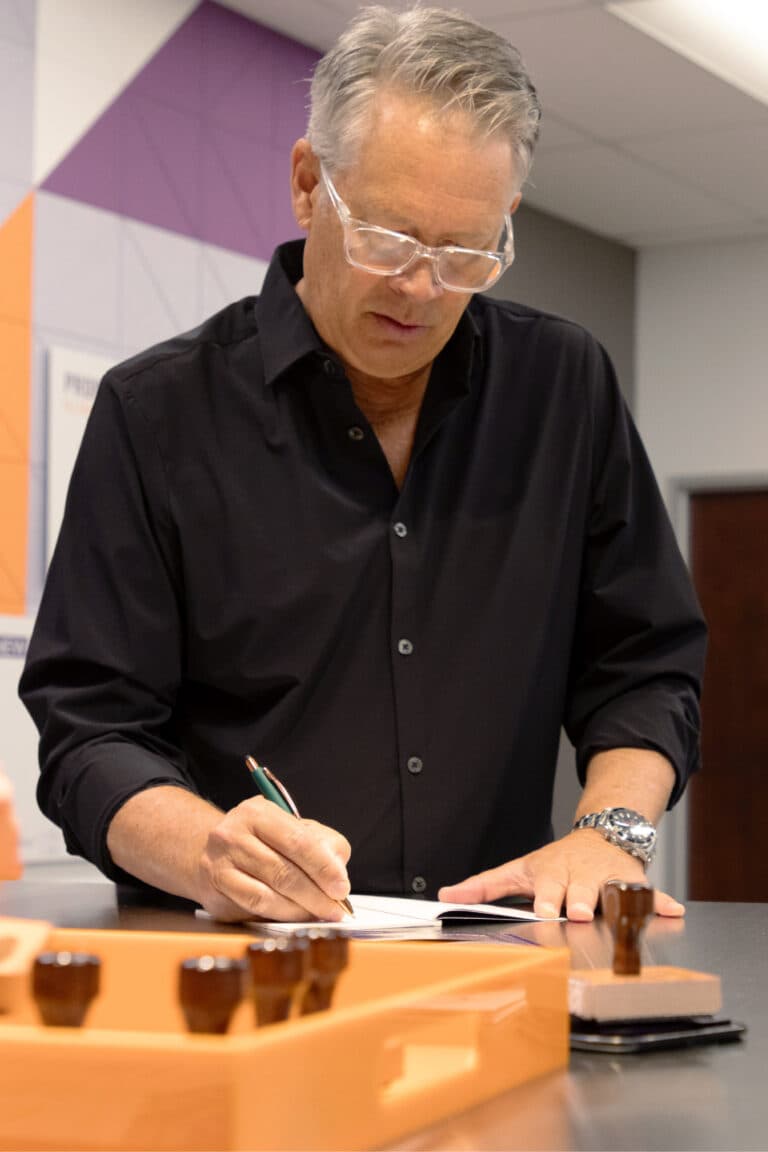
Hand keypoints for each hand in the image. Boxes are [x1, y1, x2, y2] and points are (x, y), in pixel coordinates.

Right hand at [197, 797, 351, 922]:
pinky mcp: (214, 893)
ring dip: (299, 910)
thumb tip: (338, 874)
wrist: (211, 851)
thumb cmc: (262, 840)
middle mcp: (233, 835)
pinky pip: (253, 909)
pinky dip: (280, 916)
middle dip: (316, 895)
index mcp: (257, 813)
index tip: (341, 888)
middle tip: (335, 908)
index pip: (297, 841)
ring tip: (318, 913)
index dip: (323, 867)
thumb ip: (321, 843)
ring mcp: (219, 865)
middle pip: (283, 871)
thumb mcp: (292, 827)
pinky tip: (295, 916)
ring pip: (267, 895)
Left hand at [437, 829, 684, 920]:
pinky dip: (663, 902)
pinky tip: (674, 910)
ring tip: (623, 909)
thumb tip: (445, 895)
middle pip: (582, 890)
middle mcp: (581, 876)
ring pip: (614, 891)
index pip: (548, 889)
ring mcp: (609, 878)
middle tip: (581, 911)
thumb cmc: (555, 862)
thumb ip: (484, 885)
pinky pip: (652, 893)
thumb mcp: (518, 870)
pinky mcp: (634, 882)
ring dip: (619, 901)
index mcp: (552, 874)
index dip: (548, 899)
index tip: (547, 910)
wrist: (599, 835)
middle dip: (582, 900)